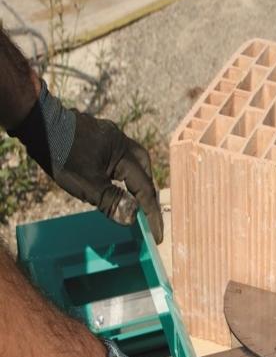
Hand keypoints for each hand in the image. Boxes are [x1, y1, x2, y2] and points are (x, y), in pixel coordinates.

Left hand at [9, 80, 162, 242]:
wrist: (38, 122)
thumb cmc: (62, 155)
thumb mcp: (86, 185)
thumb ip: (111, 201)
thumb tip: (132, 217)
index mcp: (125, 155)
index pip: (145, 188)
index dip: (151, 213)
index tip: (157, 234)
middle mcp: (123, 142)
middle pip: (145, 170)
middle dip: (148, 192)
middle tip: (148, 212)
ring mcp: (111, 135)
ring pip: (134, 160)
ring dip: (137, 179)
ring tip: (134, 195)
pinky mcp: (99, 133)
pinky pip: (120, 154)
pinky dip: (123, 169)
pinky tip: (113, 176)